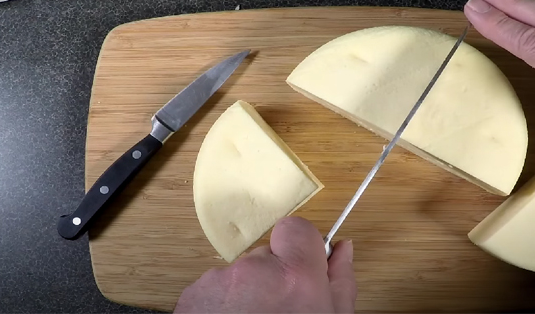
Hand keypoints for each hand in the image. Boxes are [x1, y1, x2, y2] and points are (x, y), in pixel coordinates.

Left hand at [174, 217, 356, 312]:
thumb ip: (339, 284)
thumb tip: (342, 250)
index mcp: (295, 278)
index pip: (297, 228)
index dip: (302, 249)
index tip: (303, 270)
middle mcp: (253, 272)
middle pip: (267, 255)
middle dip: (274, 278)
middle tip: (281, 313)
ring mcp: (218, 283)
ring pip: (240, 274)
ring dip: (248, 294)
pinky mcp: (192, 296)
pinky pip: (216, 289)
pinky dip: (223, 306)